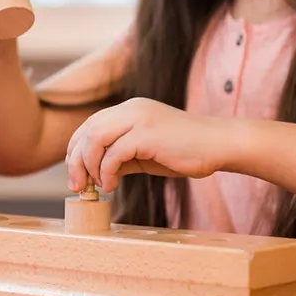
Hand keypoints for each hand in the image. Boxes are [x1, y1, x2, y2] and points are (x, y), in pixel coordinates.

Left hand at [65, 97, 222, 192]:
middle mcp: (131, 109)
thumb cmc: (186, 150)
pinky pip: (114, 154)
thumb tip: (96, 173)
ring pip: (94, 139)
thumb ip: (122, 156)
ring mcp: (139, 119)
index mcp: (129, 110)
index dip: (76, 149)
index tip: (77, 174)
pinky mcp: (147, 134)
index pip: (89, 125)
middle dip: (76, 161)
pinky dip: (107, 172)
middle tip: (78, 186)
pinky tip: (112, 186)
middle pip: (86, 131)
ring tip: (96, 187)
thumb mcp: (146, 152)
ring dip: (89, 167)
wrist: (220, 145)